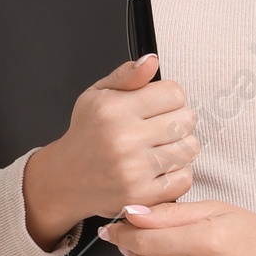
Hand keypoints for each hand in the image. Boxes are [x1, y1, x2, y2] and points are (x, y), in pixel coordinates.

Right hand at [21, 54, 197, 247]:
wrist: (66, 179)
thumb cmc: (86, 135)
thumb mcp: (97, 95)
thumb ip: (126, 76)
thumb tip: (152, 61)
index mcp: (114, 110)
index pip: (174, 93)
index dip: (171, 97)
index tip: (160, 105)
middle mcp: (124, 139)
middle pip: (186, 119)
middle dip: (178, 120)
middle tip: (161, 127)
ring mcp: (134, 170)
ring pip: (189, 148)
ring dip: (181, 146)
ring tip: (161, 147)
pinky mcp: (142, 195)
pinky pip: (184, 178)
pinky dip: (178, 172)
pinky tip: (161, 168)